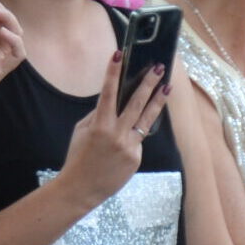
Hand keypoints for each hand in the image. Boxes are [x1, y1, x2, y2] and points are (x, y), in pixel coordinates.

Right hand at [59, 54, 170, 205]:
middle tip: (158, 68)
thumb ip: (98, 115)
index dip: (112, 72)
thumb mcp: (81, 131)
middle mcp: (117, 133)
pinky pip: (137, 141)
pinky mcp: (136, 158)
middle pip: (137, 103)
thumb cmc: (77, 157)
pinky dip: (133, 137)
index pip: (108, 93)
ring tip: (167, 87)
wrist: (81, 189)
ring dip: (158, 101)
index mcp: (99, 124)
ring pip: (147, 119)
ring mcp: (129, 147)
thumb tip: (114, 102)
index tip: (118, 55)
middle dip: (148, 83)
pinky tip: (124, 144)